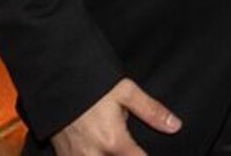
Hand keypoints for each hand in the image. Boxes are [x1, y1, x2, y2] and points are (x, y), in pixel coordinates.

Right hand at [50, 78, 180, 155]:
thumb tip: (174, 126)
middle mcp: (93, 155)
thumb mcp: (126, 92)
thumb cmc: (91, 86)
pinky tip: (98, 149)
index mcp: (113, 141)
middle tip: (127, 148)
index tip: (147, 152)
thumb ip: (151, 111)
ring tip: (113, 147)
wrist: (56, 82)